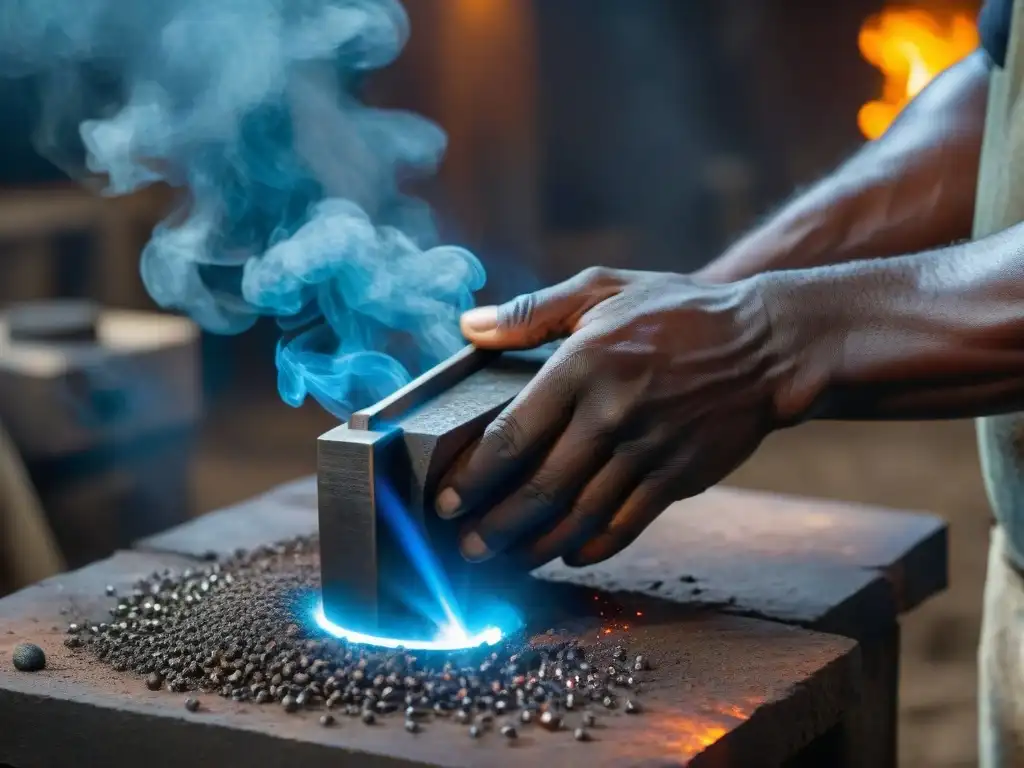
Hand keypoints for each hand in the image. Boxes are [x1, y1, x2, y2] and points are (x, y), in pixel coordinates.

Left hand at [435, 267, 801, 568]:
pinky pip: (627, 523)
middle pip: (539, 487)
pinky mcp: (679, 476)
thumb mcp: (603, 289)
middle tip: (464, 547)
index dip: (474, 476)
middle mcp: (610, 414)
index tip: (447, 500)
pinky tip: (570, 553)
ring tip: (505, 559)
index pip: (511, 434)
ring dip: (535, 545)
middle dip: (494, 526)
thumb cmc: (677, 311)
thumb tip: (470, 327)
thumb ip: (533, 312)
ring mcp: (648, 450)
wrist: (767, 343)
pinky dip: (594, 546)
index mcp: (582, 366)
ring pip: (579, 515)